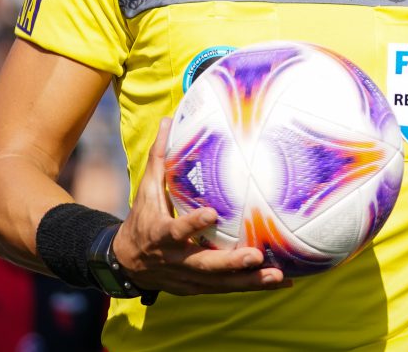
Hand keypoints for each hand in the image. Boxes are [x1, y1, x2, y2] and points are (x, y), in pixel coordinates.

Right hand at [111, 117, 291, 294]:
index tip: (211, 214)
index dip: (192, 224)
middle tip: (256, 255)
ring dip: (250, 280)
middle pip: (204, 265)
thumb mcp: (146, 190)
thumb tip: (168, 119)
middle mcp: (175, 260)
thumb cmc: (142, 218)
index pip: (175, 230)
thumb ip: (159, 157)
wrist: (126, 263)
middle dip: (231, 263)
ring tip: (279, 275)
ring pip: (220, 283)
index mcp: (160, 235)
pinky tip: (281, 280)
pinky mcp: (197, 288)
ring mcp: (187, 278)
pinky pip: (227, 288)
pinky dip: (252, 285)